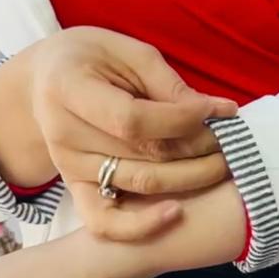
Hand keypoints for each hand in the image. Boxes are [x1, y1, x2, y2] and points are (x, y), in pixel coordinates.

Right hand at [0, 27, 237, 239]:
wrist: (47, 82)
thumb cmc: (93, 58)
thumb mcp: (128, 52)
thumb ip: (167, 83)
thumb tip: (213, 112)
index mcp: (68, 89)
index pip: (133, 119)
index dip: (183, 120)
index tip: (220, 111)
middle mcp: (62, 133)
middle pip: (143, 154)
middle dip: (198, 148)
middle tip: (232, 140)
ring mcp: (68, 166)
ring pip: (139, 184)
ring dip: (190, 178)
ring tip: (222, 163)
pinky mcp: (74, 189)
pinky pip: (105, 222)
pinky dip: (142, 225)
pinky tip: (177, 212)